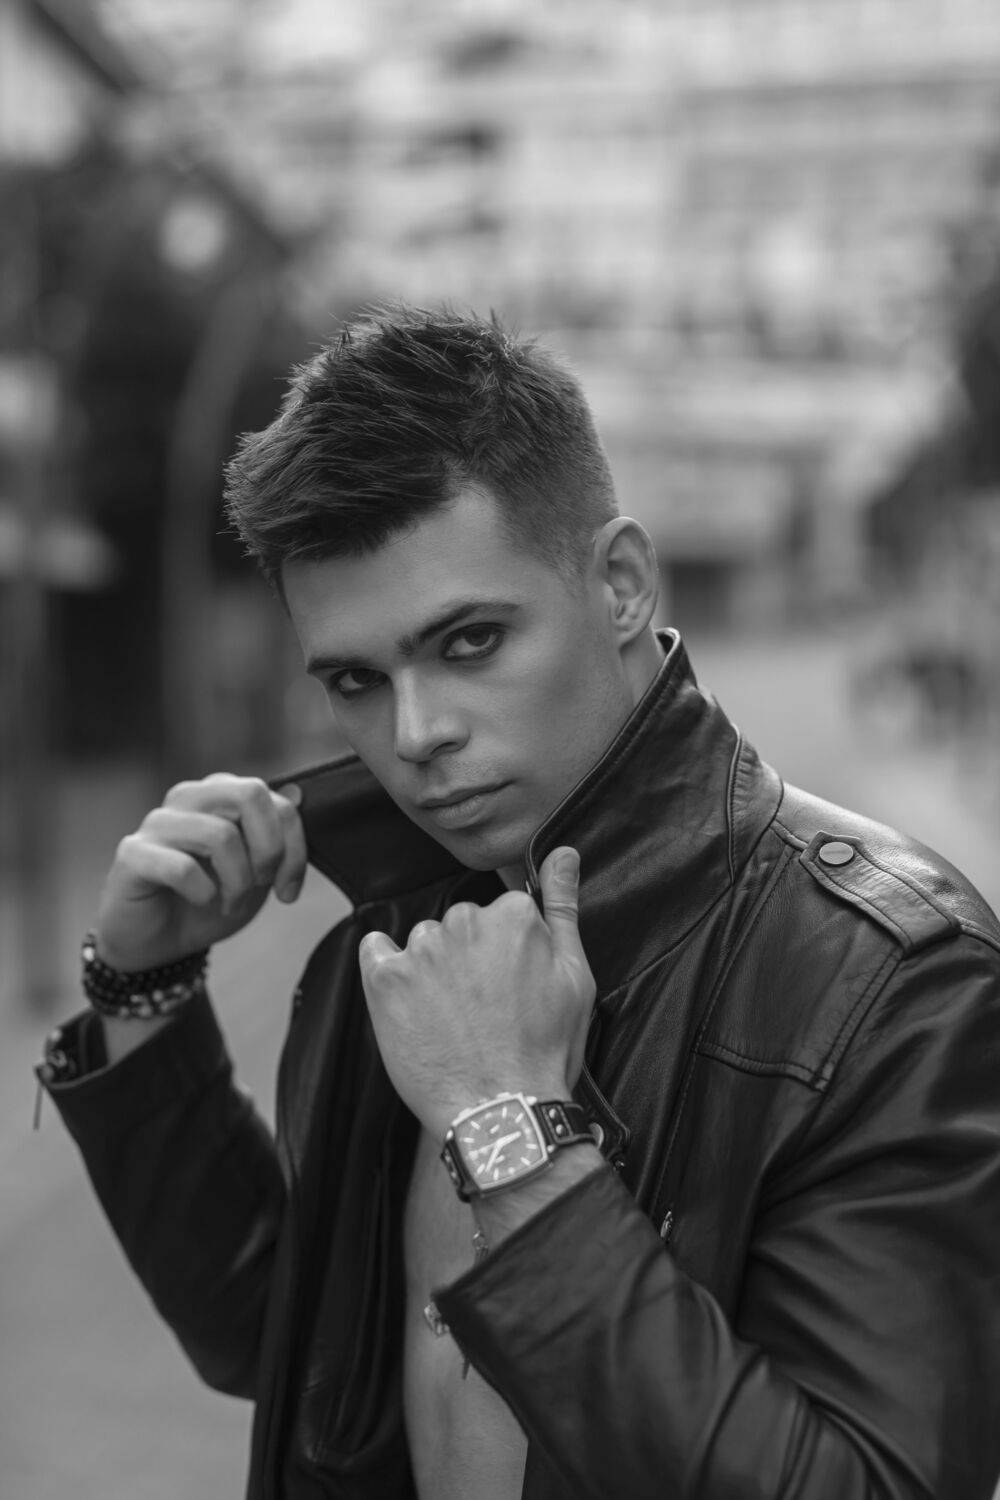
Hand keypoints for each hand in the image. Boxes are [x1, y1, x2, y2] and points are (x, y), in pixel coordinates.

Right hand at [94, 773, 307, 971]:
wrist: (156, 943)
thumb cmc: (209, 901)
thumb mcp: (256, 874)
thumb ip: (277, 838)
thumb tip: (299, 795)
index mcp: (221, 795)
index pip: (277, 801)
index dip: (294, 848)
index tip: (288, 891)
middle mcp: (189, 798)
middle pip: (250, 794)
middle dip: (269, 850)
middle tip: (261, 886)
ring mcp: (158, 822)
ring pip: (220, 834)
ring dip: (237, 882)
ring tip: (231, 904)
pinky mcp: (132, 854)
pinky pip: (182, 867)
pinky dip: (203, 893)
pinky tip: (201, 902)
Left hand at [358, 847, 595, 1139]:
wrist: (500, 1112)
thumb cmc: (544, 1050)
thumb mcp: (574, 975)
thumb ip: (563, 905)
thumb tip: (564, 852)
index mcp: (513, 914)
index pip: (500, 916)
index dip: (506, 957)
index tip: (511, 990)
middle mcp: (464, 920)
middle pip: (460, 927)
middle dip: (467, 960)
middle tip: (483, 1011)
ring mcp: (422, 949)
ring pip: (423, 943)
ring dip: (431, 971)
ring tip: (452, 1020)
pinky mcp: (385, 978)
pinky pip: (376, 952)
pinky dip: (386, 969)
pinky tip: (409, 1003)